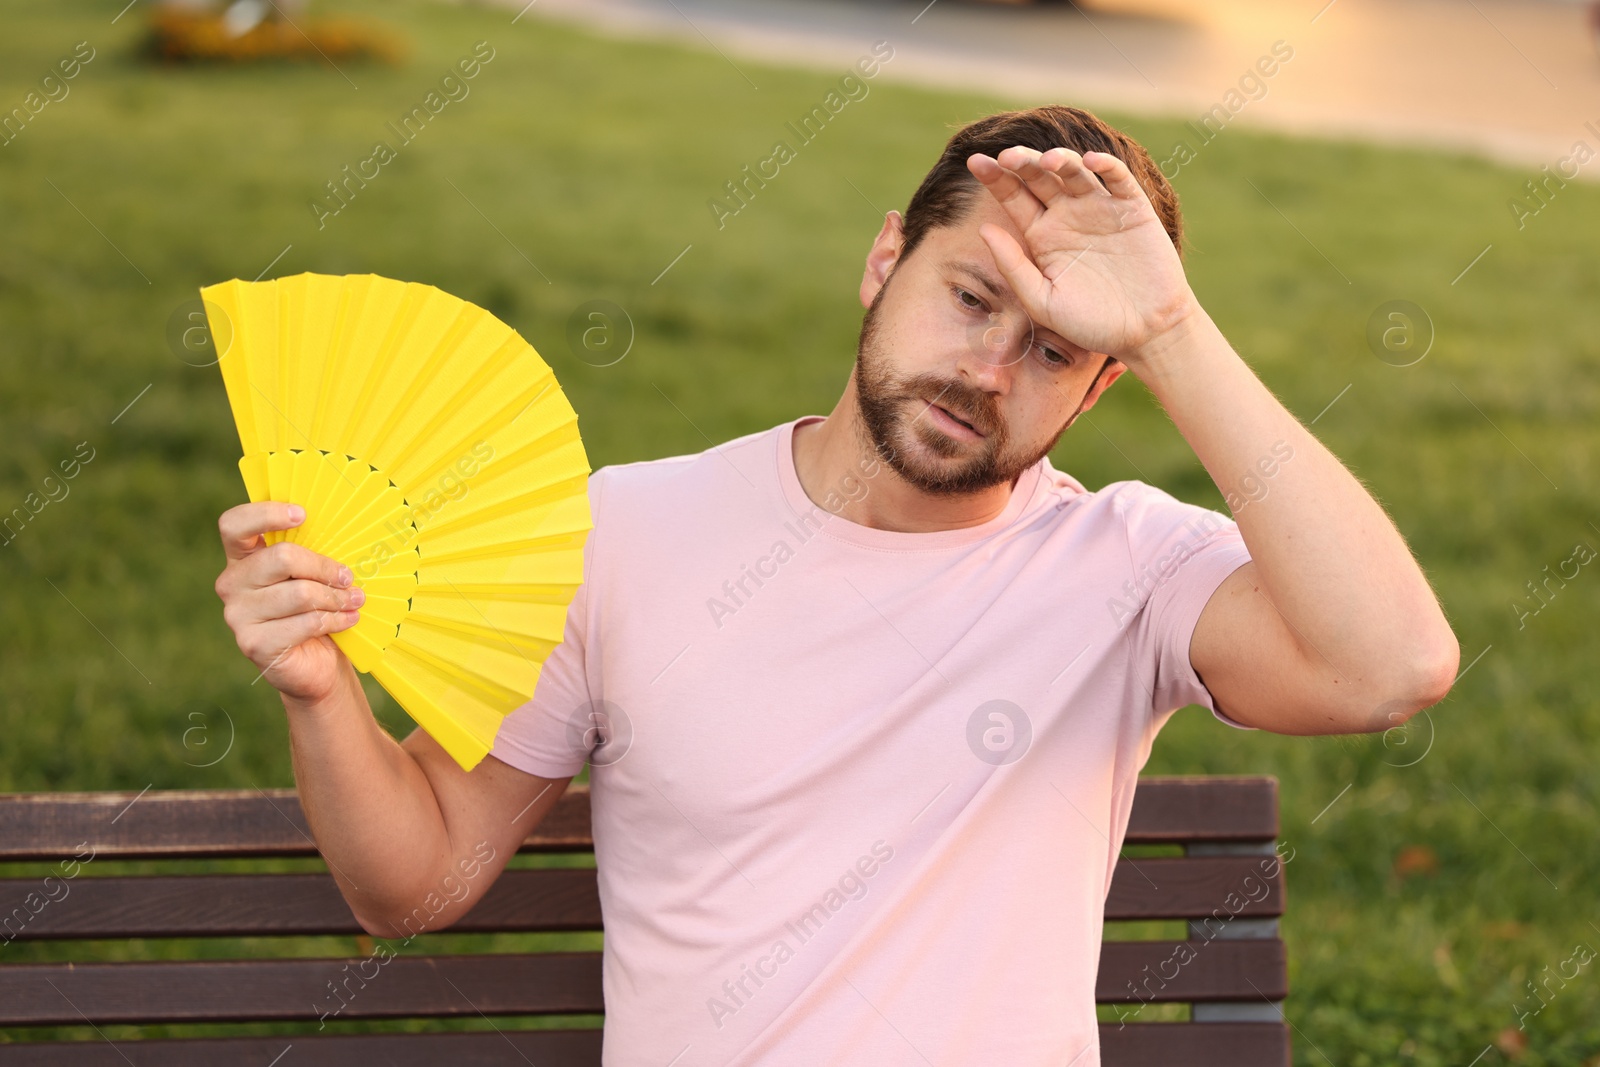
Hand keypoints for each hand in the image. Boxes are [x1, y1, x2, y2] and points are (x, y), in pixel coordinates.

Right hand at [214, 501, 362, 705]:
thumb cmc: (315, 610)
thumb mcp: (312, 576)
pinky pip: (305, 622)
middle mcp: (232, 584)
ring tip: (354, 601)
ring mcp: (238, 615)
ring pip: (299, 593)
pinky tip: (348, 620)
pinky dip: (334, 620)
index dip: (266, 514)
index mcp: (242, 558)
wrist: (316, 664)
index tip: (303, 515)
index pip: (233, 525)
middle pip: (281, 557)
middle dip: (325, 567)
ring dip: (335, 597)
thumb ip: (312, 552)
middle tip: (348, 578)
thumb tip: (342, 527)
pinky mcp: (254, 643)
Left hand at [966, 145, 1197, 366]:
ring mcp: (1100, 208)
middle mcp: (1067, 215)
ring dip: (1060, 159)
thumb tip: (983, 228)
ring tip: (1046, 160)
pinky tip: (1090, 160)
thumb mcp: (1042, 301)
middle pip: (1039, 177)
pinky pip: (1118, 179)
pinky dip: (1106, 165)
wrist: (1144, 332)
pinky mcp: (1132, 208)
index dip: (995, 178)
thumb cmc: (1089, 323)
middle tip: (1007, 156)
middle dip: (1022, 162)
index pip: (1013, 197)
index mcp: (1041, 234)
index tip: (975, 162)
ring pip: (1075, 171)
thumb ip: (1013, 267)